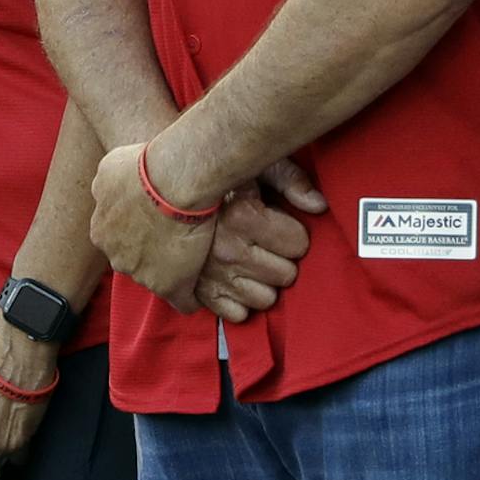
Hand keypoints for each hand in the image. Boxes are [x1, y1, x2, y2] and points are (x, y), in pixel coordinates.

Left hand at [89, 141, 216, 310]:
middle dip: (152, 249)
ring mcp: (141, 274)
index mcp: (100, 231)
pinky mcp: (170, 286)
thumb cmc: (148, 165)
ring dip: (173, 268)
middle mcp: (115, 256)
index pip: (120, 236)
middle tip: (178, 232)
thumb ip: (109, 181)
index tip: (159, 217)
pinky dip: (191, 294)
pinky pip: (182, 299)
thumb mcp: (113, 165)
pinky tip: (201, 288)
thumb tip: (114, 181)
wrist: (177, 178)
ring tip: (197, 253)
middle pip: (135, 259)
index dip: (141, 226)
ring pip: (157, 277)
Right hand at [191, 161, 322, 323]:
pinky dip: (239, 300)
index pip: (298, 243)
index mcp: (242, 216)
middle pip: (286, 274)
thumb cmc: (214, 177)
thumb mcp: (253, 165)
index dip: (294, 234)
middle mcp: (228, 249)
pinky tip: (236, 279)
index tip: (282, 227)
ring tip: (253, 262)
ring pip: (265, 299)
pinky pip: (236, 314)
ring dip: (264, 282)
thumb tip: (319, 206)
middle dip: (283, 260)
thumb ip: (290, 179)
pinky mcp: (197, 293)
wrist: (160, 193)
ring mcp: (211, 275)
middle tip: (269, 245)